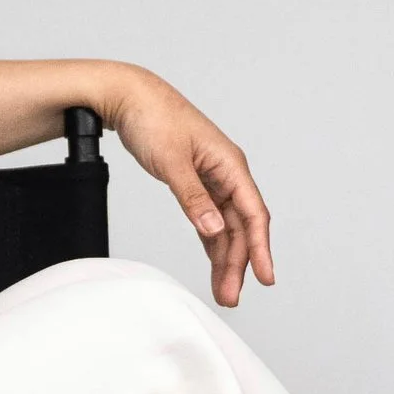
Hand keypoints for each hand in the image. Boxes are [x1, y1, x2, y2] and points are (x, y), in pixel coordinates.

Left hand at [110, 72, 273, 304]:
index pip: (253, 214)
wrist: (128, 97)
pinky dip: (211, 242)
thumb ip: (193, 198)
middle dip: (238, 263)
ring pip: (226, 227)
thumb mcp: (172, 162)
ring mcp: (212, 179)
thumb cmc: (153, 118)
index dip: (261, 248)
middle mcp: (226, 173)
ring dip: (225, 258)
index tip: (265, 277)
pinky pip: (209, 219)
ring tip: (223, 290)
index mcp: (230, 165)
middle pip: (241, 226)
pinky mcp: (195, 184)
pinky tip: (214, 264)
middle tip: (230, 296)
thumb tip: (215, 229)